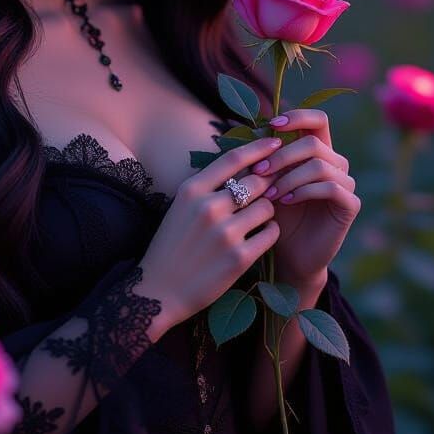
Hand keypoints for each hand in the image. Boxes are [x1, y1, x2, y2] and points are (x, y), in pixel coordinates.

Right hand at [138, 137, 286, 329]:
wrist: (158, 291)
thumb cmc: (171, 245)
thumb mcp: (181, 207)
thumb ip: (208, 186)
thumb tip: (245, 165)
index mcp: (191, 190)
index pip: (233, 158)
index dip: (258, 147)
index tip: (275, 142)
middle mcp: (208, 207)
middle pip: (256, 181)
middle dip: (268, 184)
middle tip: (271, 190)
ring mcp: (225, 233)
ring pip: (267, 207)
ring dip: (268, 211)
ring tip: (257, 220)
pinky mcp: (239, 258)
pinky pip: (271, 233)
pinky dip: (270, 232)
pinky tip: (259, 237)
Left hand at [250, 108, 359, 287]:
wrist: (288, 253)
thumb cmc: (274, 214)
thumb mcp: (265, 182)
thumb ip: (263, 158)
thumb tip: (252, 135)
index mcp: (317, 151)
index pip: (317, 120)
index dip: (297, 117)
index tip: (272, 126)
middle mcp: (336, 163)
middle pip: (313, 142)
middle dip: (281, 155)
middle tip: (257, 172)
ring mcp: (346, 183)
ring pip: (319, 164)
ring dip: (288, 177)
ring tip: (268, 193)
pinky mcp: (350, 204)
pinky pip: (330, 187)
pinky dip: (304, 191)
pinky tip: (285, 201)